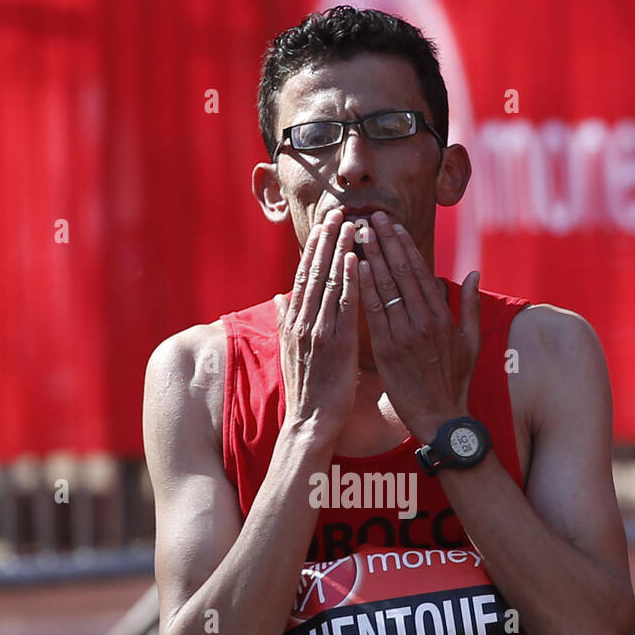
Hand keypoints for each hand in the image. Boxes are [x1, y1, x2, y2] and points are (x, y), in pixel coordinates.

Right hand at [274, 207, 359, 442]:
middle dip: (326, 239)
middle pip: (314, 271)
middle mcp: (302, 321)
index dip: (313, 248)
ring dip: (339, 250)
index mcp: (293, 322)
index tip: (323, 225)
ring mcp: (317, 331)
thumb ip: (285, 321)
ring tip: (350, 223)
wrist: (310, 422)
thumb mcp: (290, 351)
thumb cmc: (307, 390)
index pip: (303, 276)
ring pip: (328, 281)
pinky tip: (354, 258)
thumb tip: (279, 297)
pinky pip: (343, 305)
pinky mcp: (335, 343)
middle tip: (338, 212)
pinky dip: (348, 280)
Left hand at [357, 213, 480, 442]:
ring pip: (386, 287)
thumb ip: (470, 305)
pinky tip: (355, 267)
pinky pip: (374, 312)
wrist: (440, 417)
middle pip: (402, 272)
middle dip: (385, 242)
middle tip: (369, 217)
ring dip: (371, 257)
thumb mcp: (471, 342)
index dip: (405, 245)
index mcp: (443, 316)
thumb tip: (474, 272)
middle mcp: (425, 320)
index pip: (421, 271)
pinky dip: (365, 288)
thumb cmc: (455, 381)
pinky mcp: (387, 350)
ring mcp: (405, 334)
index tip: (392, 225)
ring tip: (357, 234)